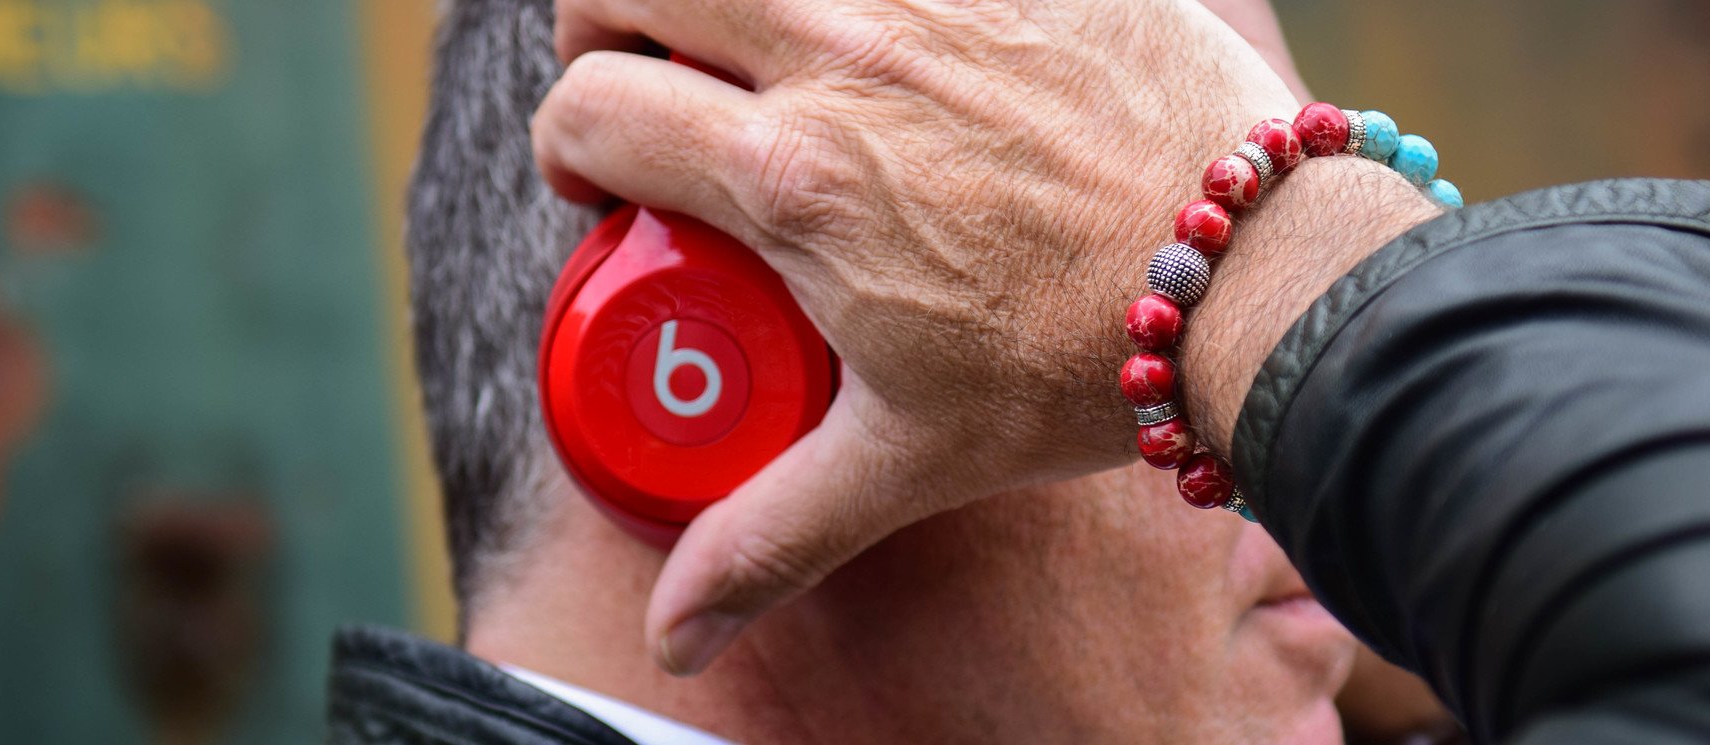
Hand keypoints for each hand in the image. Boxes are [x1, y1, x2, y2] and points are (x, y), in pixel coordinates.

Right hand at [533, 0, 1301, 673]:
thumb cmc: (1080, 361)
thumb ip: (771, 535)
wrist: (1259, 271)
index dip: (567, 147)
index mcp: (794, 178)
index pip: (595, 110)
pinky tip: (883, 43)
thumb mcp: (906, 460)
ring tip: (750, 53)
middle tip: (650, 95)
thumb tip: (675, 630)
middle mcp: (846, 56)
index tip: (603, 191)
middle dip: (603, 30)